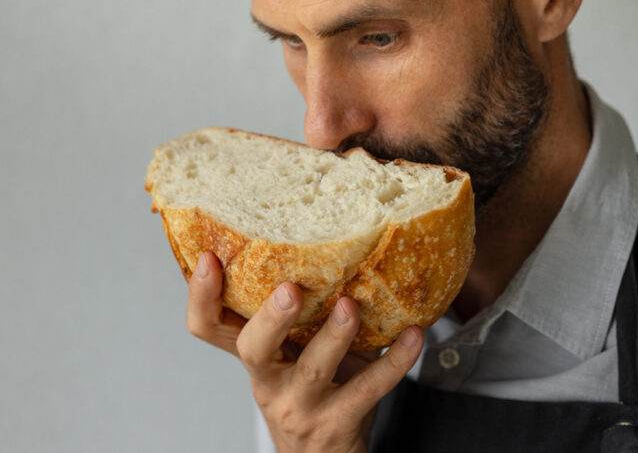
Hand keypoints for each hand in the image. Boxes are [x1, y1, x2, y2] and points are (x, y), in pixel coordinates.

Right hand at [186, 251, 423, 452]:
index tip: (210, 258)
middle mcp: (268, 381)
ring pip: (313, 369)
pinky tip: (414, 335)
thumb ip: (298, 313)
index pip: (208, 328)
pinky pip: (368, 389)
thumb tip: (331, 237)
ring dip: (334, 335)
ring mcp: (301, 405)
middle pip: (252, 349)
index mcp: (255, 356)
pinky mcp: (337, 421)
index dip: (201, 296)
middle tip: (289, 289)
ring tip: (351, 306)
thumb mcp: (291, 354)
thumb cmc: (311, 390)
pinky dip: (395, 361)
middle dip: (270, 318)